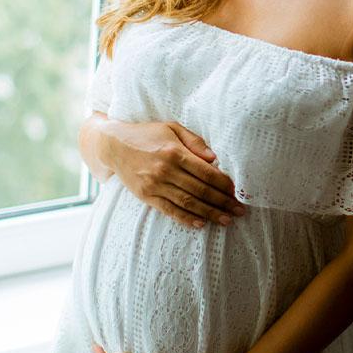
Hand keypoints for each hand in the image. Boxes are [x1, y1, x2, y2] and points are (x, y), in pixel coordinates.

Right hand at [97, 119, 243, 228]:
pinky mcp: (145, 196)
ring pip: (187, 203)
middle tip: (239, 211)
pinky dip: (185, 218)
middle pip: (200, 190)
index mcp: (175, 152)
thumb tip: (215, 158)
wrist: (113, 145)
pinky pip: (169, 210)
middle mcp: (165, 170)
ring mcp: (154, 185)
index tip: (237, 192)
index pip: (206, 172)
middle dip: (222, 202)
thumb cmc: (147, 134)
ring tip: (226, 220)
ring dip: (209, 213)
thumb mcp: (172, 128)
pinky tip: (200, 224)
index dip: (224, 184)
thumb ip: (195, 142)